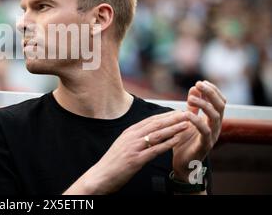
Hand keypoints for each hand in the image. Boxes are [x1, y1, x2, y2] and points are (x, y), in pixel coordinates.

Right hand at [64, 110, 189, 193]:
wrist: (100, 176)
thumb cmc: (112, 163)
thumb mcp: (122, 145)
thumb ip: (134, 138)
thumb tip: (145, 133)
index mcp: (129, 132)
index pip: (150, 120)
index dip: (165, 115)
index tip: (177, 112)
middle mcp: (131, 137)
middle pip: (156, 124)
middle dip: (173, 118)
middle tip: (187, 113)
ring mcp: (134, 147)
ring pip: (157, 134)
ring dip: (173, 128)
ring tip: (186, 124)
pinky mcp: (136, 160)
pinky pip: (155, 150)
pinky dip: (168, 144)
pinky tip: (177, 140)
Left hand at [173, 80, 225, 181]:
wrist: (182, 162)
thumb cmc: (185, 140)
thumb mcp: (188, 119)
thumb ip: (193, 106)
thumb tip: (195, 88)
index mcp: (212, 120)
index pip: (219, 101)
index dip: (212, 90)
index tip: (201, 82)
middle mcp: (215, 127)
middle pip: (221, 106)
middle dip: (211, 93)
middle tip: (199, 84)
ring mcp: (212, 136)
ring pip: (215, 116)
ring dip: (203, 104)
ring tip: (190, 98)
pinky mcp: (205, 145)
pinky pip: (204, 131)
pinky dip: (196, 121)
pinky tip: (187, 114)